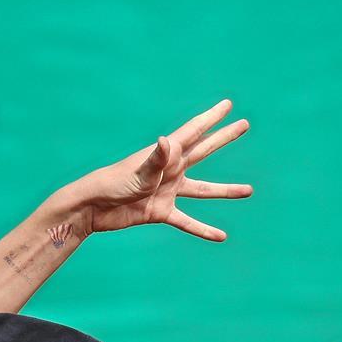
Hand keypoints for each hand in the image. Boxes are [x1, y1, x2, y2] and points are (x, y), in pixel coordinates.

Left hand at [73, 100, 252, 240]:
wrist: (93, 208)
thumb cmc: (112, 183)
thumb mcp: (137, 171)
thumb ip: (156, 159)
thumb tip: (166, 140)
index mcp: (166, 153)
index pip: (194, 131)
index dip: (212, 117)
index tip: (228, 105)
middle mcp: (170, 169)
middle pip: (204, 151)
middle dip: (224, 137)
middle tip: (245, 125)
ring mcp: (167, 190)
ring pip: (203, 189)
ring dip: (225, 191)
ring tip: (248, 190)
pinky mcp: (161, 211)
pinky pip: (187, 221)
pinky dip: (203, 229)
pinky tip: (221, 236)